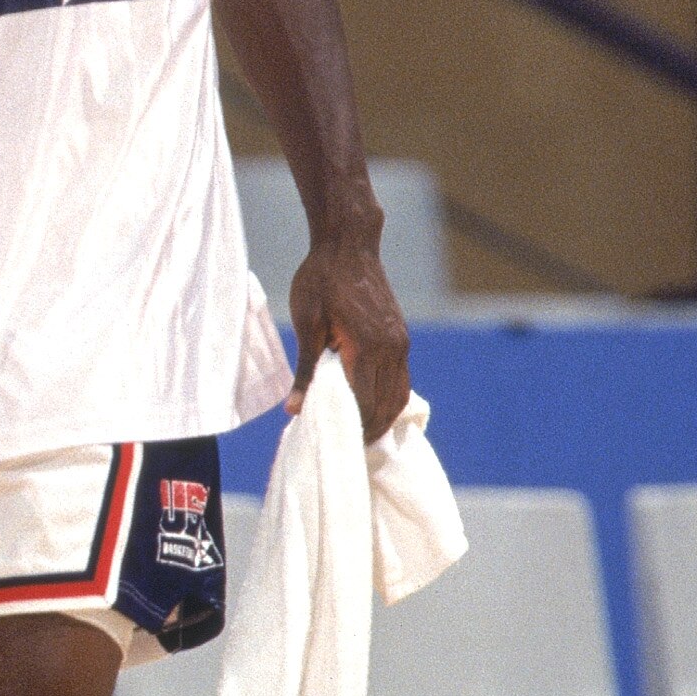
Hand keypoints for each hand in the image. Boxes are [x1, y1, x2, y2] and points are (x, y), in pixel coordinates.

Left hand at [289, 217, 411, 438]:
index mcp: (367, 346)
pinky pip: (401, 378)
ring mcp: (400, 342)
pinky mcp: (400, 336)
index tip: (338, 448)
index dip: (352, 428)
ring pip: (399, 395)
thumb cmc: (320, 280)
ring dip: (383, 418)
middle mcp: (391, 348)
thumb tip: (294, 409)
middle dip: (370, 431)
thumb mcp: (306, 323)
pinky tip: (375, 409)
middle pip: (385, 405)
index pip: (363, 402)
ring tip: (362, 437)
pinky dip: (391, 399)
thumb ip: (305, 370)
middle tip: (349, 451)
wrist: (349, 245)